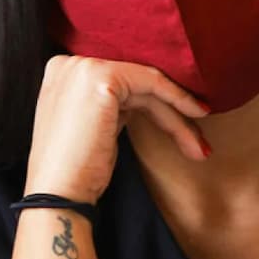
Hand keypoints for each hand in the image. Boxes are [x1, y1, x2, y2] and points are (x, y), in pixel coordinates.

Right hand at [24, 54, 210, 204]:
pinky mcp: (101, 79)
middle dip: (170, 113)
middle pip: (134, 84)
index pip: (120, 83)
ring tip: (199, 146)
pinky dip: (177, 99)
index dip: (154, 102)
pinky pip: (151, 83)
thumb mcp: (95, 129)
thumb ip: (112, 108)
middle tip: (197, 143)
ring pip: (146, 85)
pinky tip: (195, 115)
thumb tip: (150, 104)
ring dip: (177, 117)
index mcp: (63, 73)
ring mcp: (83, 68)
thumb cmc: (78, 173)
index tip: (181, 124)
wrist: (59, 195)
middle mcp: (69, 63)